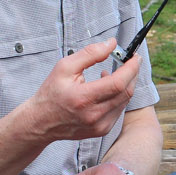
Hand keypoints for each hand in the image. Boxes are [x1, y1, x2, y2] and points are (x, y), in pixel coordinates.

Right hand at [25, 40, 140, 142]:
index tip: (134, 57)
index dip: (131, 68)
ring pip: (124, 101)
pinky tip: (107, 90)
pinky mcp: (101, 130)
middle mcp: (93, 115)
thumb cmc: (51, 93)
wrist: (41, 122)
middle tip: (130, 62)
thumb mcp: (64, 67)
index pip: (118, 83)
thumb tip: (111, 44)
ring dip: (125, 85)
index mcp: (83, 98)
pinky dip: (118, 97)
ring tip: (113, 74)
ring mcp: (99, 125)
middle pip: (126, 92)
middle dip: (132, 74)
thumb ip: (90, 53)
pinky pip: (118, 110)